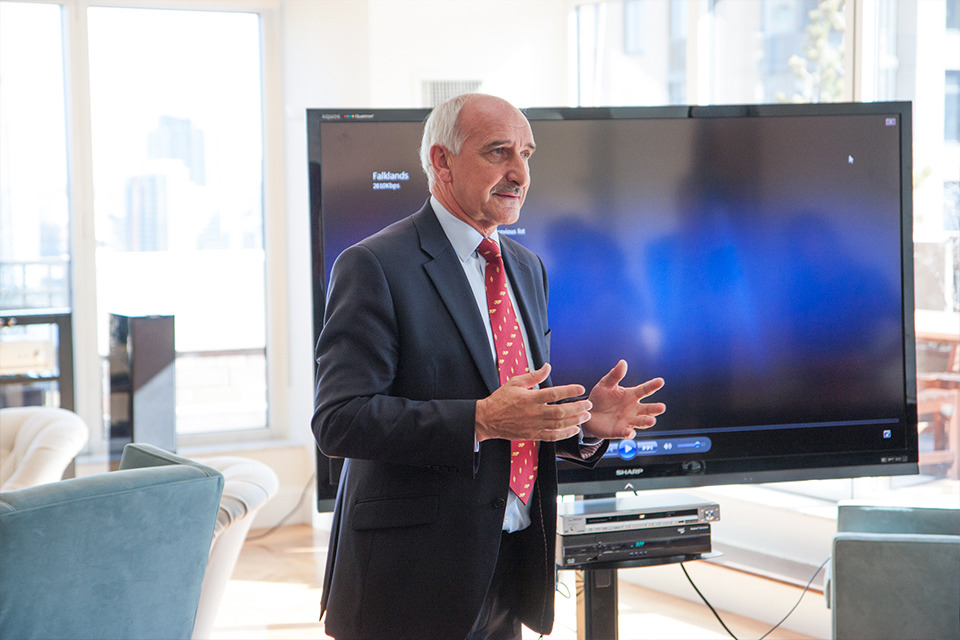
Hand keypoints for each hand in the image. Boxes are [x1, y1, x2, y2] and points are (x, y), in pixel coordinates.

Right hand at [475, 364, 591, 441]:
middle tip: (588, 404)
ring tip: (585, 416)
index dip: (569, 390)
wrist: (488, 419)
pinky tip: (574, 430)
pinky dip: (565, 434)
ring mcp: (534, 425)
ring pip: (559, 425)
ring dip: (575, 421)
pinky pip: (552, 436)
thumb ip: (534, 376)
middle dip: (577, 408)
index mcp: (530, 398)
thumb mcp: (515, 382)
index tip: (580, 388)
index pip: (554, 393)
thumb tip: (547, 367)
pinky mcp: (533, 435)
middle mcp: (534, 412)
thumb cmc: (500, 400)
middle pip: (561, 411)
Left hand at [581, 360, 664, 439]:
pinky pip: (626, 433)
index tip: (660, 381)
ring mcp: (628, 421)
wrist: (588, 414)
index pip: (644, 390)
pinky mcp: (620, 431)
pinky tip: (629, 432)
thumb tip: (623, 362)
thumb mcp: (605, 384)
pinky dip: (629, 433)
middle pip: (647, 409)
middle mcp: (633, 409)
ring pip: (641, 422)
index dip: (652, 386)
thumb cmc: (600, 398)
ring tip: (651, 421)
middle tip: (662, 407)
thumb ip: (615, 375)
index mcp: (631, 395)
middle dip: (655, 409)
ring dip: (646, 421)